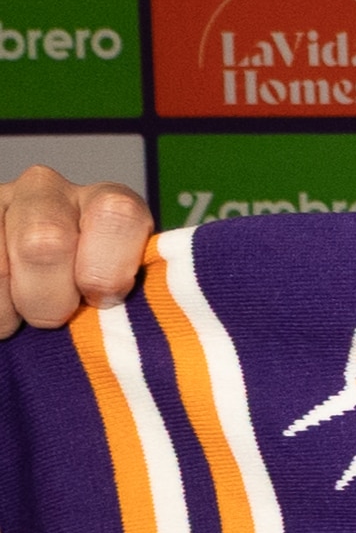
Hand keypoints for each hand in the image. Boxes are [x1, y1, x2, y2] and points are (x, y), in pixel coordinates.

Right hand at [4, 165, 151, 338]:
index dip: (106, 269)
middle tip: (55, 318)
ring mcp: (0, 204)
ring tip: (20, 317)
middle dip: (47, 299)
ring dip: (7, 310)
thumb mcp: (129, 300)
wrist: (39, 289)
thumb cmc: (98, 309)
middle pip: (43, 244)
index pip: (117, 215)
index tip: (101, 300)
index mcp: (110, 205)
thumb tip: (163, 342)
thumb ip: (146, 302)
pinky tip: (2, 311)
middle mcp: (50, 190)